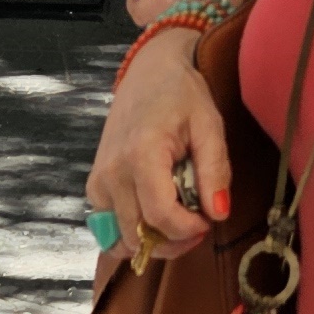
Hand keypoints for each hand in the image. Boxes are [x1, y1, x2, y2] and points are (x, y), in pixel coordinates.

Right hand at [86, 26, 230, 262]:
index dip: (187, 229)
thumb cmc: (181, 94)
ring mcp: (99, 183)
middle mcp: (112, 174)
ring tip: (176, 221)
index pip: (159, 216)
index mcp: (141, 155)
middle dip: (172, 240)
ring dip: (152, 241)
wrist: (148, 72)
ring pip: (121, 239)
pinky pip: (110, 228)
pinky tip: (155, 214)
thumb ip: (215, 169)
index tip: (207, 221)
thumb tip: (218, 214)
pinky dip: (134, 231)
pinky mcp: (95, 188)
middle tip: (196, 223)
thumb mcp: (209, 125)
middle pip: (138, 235)